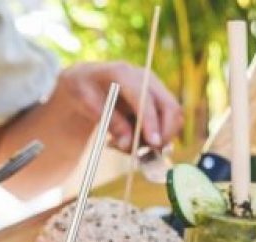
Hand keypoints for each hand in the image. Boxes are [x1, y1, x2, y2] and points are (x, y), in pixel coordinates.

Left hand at [49, 61, 182, 151]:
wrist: (86, 79)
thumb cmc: (82, 89)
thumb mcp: (86, 104)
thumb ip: (109, 122)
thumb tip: (128, 144)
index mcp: (123, 73)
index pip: (144, 98)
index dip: (150, 121)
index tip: (153, 143)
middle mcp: (146, 78)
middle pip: (171, 107)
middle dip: (164, 134)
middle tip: (144, 153)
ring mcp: (155, 87)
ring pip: (173, 117)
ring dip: (158, 138)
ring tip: (126, 146)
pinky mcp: (157, 99)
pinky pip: (166, 122)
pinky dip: (153, 137)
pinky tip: (129, 140)